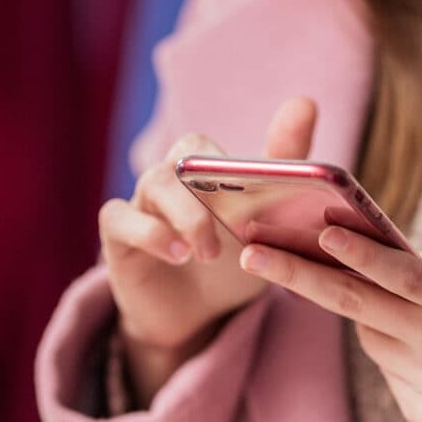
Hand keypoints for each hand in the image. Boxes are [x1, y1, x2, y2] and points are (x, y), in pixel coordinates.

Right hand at [99, 96, 317, 404]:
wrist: (194, 319)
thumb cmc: (229, 268)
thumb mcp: (265, 230)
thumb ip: (284, 175)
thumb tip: (304, 103)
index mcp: (206, 174)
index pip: (215, 146)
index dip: (236, 152)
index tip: (266, 159)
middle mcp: (172, 180)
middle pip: (184, 154)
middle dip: (212, 179)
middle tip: (235, 223)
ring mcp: (141, 205)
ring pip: (155, 182)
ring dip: (188, 215)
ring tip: (207, 252)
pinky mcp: (117, 236)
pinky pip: (119, 217)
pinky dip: (149, 232)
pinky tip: (177, 254)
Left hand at [240, 225, 421, 421]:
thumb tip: (365, 252)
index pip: (405, 274)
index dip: (361, 254)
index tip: (320, 233)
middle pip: (359, 305)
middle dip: (299, 277)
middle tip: (252, 256)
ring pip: (371, 336)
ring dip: (373, 318)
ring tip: (419, 321)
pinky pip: (389, 372)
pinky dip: (398, 355)